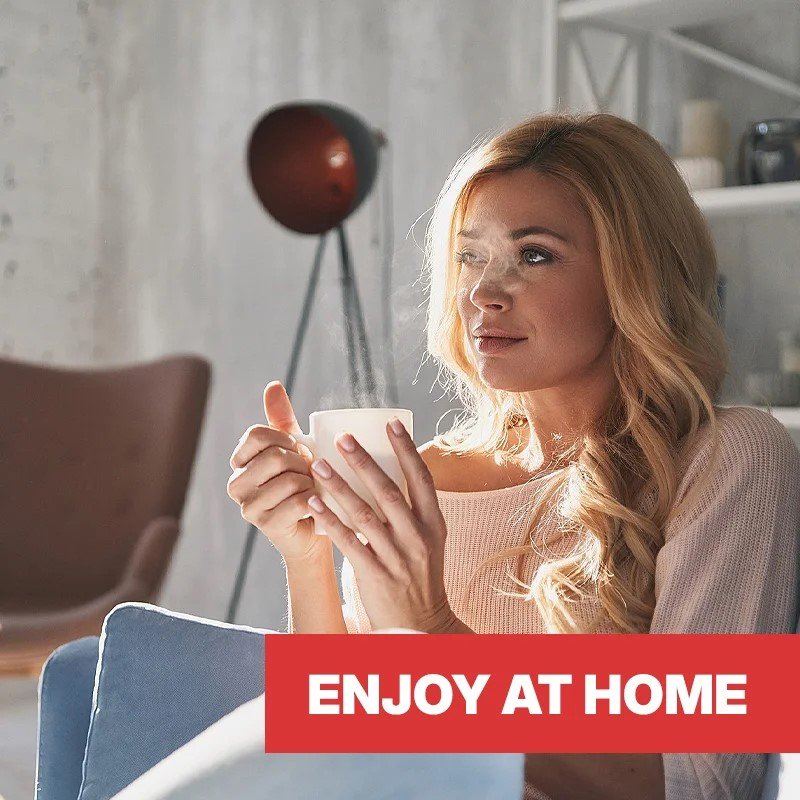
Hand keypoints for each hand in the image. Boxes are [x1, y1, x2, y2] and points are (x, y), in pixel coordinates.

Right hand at [227, 381, 328, 563]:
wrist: (314, 530)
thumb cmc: (303, 484)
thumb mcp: (293, 448)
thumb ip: (281, 419)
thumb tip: (273, 385)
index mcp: (239, 461)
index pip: (257, 435)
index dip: (285, 439)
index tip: (297, 450)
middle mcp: (236, 484)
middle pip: (275, 456)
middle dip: (303, 462)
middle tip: (310, 473)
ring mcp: (248, 506)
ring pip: (289, 479)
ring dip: (311, 482)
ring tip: (313, 489)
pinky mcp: (266, 525)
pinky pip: (297, 502)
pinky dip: (315, 500)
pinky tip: (316, 504)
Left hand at [303, 416, 461, 632]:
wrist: (422, 626)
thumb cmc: (420, 577)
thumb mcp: (428, 541)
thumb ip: (412, 511)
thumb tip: (386, 472)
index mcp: (434, 524)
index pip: (422, 479)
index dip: (406, 449)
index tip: (391, 424)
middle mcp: (418, 537)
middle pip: (389, 491)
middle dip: (364, 461)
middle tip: (343, 437)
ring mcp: (397, 557)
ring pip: (365, 514)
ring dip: (340, 487)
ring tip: (318, 464)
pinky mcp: (375, 575)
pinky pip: (350, 542)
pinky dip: (331, 521)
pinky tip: (314, 503)